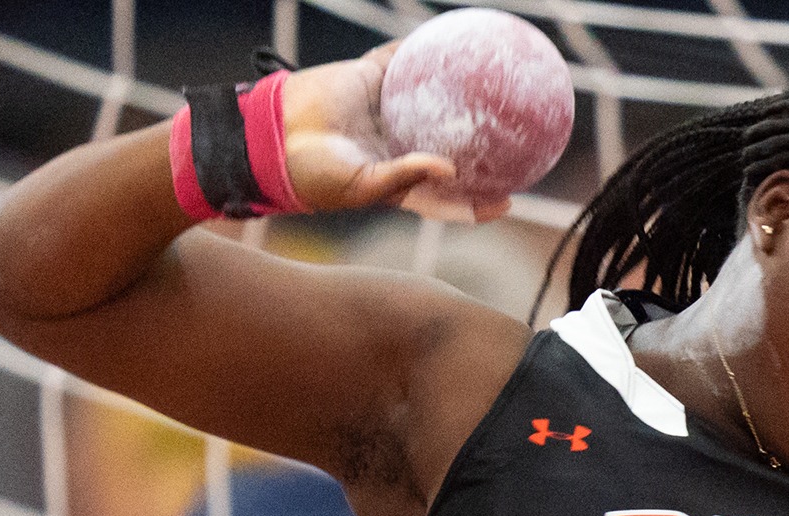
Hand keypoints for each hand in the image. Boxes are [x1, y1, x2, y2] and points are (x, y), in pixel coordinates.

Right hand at [278, 43, 511, 222]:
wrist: (272, 135)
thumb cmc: (315, 175)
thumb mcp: (364, 186)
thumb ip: (407, 178)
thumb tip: (451, 171)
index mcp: (398, 180)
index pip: (447, 195)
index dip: (477, 201)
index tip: (509, 201)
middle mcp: (397, 145)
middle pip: (447, 144)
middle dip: (479, 145)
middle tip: (516, 143)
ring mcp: (385, 111)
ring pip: (430, 101)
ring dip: (456, 92)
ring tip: (492, 83)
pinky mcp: (370, 79)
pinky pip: (402, 63)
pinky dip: (423, 52)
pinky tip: (449, 43)